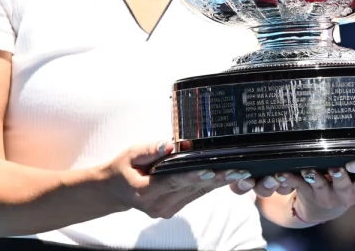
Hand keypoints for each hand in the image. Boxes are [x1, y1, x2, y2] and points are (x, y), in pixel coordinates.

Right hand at [106, 141, 249, 219]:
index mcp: (145, 191)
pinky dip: (209, 185)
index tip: (212, 171)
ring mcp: (165, 210)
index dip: (193, 176)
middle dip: (216, 179)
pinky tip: (226, 176)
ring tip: (239, 172)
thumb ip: (151, 149)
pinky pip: (194, 195)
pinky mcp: (172, 210)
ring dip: (218, 183)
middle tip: (238, 170)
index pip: (172, 181)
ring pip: (196, 194)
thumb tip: (170, 144)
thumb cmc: (124, 168)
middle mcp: (157, 205)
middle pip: (190, 189)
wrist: (114, 191)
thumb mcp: (131, 154)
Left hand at [248, 167, 354, 223]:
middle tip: (337, 168)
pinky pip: (298, 185)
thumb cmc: (349, 182)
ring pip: (320, 186)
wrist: (324, 206)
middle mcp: (347, 194)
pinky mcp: (308, 193)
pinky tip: (281, 171)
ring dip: (314, 177)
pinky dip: (289, 177)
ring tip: (308, 170)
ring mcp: (327, 195)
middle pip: (345, 185)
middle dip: (341, 177)